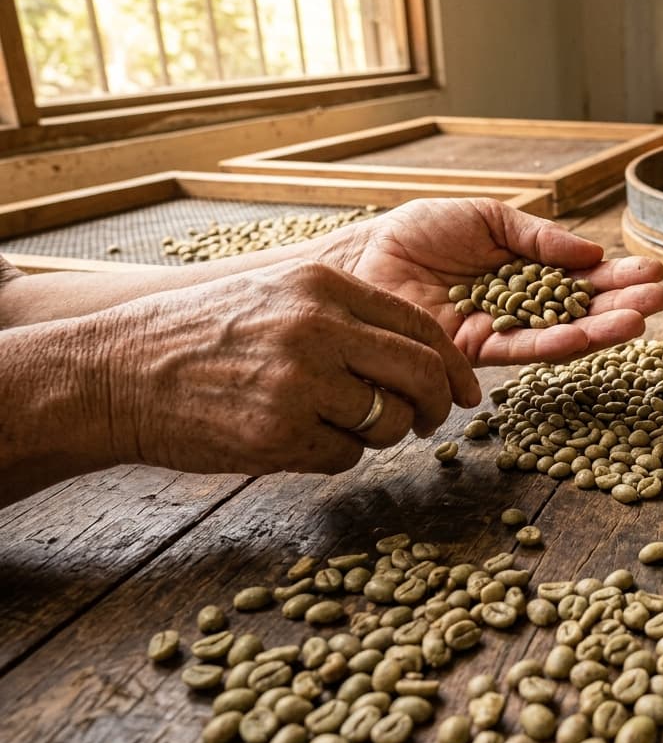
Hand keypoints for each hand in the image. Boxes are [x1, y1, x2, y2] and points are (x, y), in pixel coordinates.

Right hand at [100, 260, 478, 476]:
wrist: (116, 373)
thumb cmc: (199, 338)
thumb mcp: (275, 297)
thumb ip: (343, 316)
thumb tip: (419, 353)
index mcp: (321, 286)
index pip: (419, 326)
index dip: (452, 364)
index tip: (465, 389)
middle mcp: (316, 328)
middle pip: (420, 374)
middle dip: (439, 405)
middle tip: (436, 420)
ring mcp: (299, 382)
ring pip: (389, 421)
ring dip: (381, 434)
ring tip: (341, 425)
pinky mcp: (280, 434)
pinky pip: (346, 456)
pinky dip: (336, 456)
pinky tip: (298, 440)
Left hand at [316, 198, 662, 365]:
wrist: (366, 256)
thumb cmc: (419, 231)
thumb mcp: (488, 217)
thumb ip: (537, 237)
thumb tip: (590, 251)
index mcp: (524, 270)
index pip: (580, 277)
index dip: (616, 276)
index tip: (652, 273)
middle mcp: (518, 306)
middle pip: (580, 309)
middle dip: (622, 305)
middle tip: (661, 299)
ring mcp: (500, 331)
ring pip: (561, 334)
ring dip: (602, 329)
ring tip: (639, 320)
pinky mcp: (476, 352)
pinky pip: (523, 350)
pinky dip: (558, 342)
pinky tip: (588, 334)